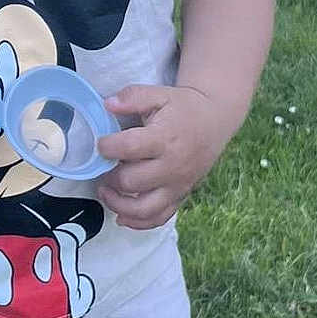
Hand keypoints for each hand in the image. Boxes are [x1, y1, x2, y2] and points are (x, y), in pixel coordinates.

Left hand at [93, 84, 228, 229]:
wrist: (215, 121)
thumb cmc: (183, 107)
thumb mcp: (159, 94)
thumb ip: (132, 97)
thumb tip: (107, 104)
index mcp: (165, 138)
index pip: (129, 148)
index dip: (107, 147)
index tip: (101, 144)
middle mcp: (172, 166)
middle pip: (131, 181)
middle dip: (110, 176)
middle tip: (104, 166)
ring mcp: (177, 185)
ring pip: (143, 209)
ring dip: (118, 204)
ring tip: (105, 191)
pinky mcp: (180, 196)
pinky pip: (159, 218)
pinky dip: (138, 223)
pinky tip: (121, 216)